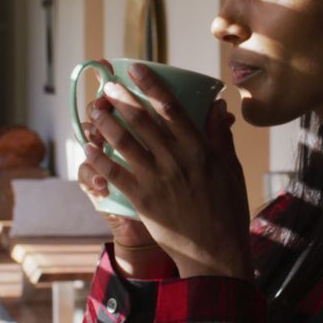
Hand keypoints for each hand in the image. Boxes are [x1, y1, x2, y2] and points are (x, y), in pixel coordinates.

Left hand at [84, 62, 251, 279]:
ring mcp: (157, 180)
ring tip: (94, 112)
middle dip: (121, 100)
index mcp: (200, 149)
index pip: (172, 108)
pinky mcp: (143, 201)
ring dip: (106, 124)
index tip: (136, 68)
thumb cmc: (228, 210)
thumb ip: (221, 136)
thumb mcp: (232, 169)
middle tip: (107, 86)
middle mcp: (176, 160)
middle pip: (143, 121)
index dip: (151, 85)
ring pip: (124, 144)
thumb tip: (217, 105)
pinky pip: (115, 175)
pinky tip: (89, 148)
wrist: (216, 253)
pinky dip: (100, 159)